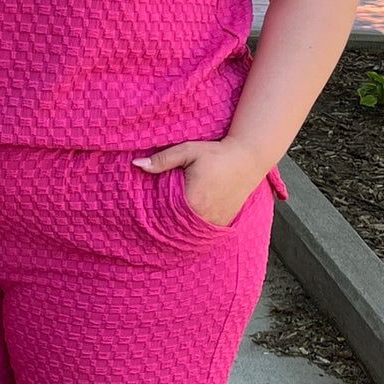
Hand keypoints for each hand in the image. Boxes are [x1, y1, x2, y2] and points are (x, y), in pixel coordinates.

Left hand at [133, 137, 264, 229]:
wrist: (248, 159)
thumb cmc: (216, 153)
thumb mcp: (188, 151)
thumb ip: (162, 159)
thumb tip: (136, 164)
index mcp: (192, 200)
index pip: (163, 215)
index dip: (151, 214)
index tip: (141, 213)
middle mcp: (204, 216)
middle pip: (174, 226)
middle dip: (162, 224)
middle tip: (146, 223)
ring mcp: (215, 222)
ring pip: (188, 233)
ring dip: (177, 229)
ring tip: (162, 227)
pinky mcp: (223, 223)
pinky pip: (202, 232)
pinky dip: (191, 229)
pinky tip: (181, 225)